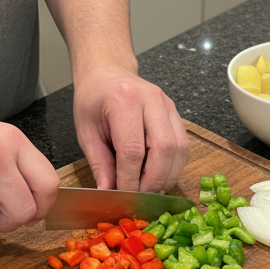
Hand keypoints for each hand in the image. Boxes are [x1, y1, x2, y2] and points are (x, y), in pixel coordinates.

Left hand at [73, 67, 189, 192]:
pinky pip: (183, 148)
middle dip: (153, 180)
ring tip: (151, 187)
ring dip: (167, 176)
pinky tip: (159, 174)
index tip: (125, 196)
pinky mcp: (177, 115)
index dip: (131, 180)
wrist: (107, 73)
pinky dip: (173, 167)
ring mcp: (168, 106)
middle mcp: (151, 99)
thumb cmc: (94, 100)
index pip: (133, 151)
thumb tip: (110, 192)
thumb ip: (100, 164)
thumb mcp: (86, 131)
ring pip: (179, 151)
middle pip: (163, 150)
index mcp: (123, 100)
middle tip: (141, 195)